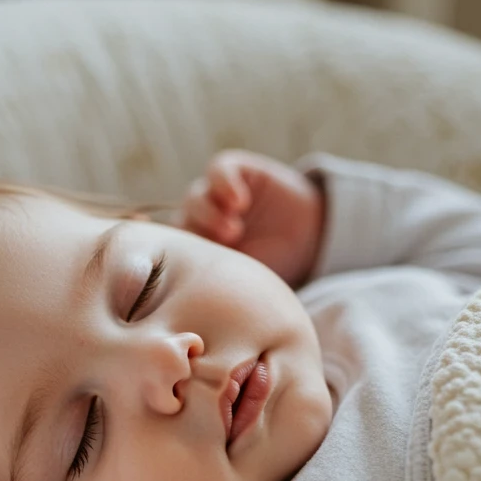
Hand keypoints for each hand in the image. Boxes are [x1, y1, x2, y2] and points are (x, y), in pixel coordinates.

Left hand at [178, 149, 326, 289]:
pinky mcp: (234, 171)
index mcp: (195, 250)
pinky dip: (224, 183)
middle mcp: (199, 221)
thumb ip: (219, 285)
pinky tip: (240, 202)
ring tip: (233, 230)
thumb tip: (197, 310)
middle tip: (223, 249)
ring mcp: (214, 195)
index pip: (169, 251)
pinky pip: (218, 171)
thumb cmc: (276, 266)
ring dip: (209, 213)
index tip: (186, 271)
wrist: (312, 237)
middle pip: (181, 223)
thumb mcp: (247, 281)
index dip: (171, 256)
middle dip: (198, 236)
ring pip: (194, 198)